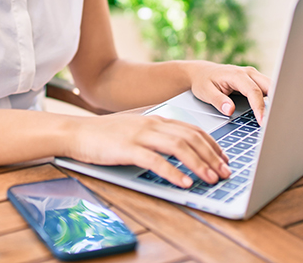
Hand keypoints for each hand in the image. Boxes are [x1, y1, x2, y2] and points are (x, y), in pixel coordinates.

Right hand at [65, 114, 229, 187]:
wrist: (77, 132)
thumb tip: (181, 150)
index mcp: (157, 120)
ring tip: (211, 179)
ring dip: (198, 164)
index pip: (193, 129)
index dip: (213, 144)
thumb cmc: (106, 135)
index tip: (225, 159)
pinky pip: (155, 160)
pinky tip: (183, 182)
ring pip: (178, 147)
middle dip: (212, 156)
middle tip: (225, 173)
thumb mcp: (137, 130)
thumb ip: (158, 136)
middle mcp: (152, 125)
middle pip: (191, 138)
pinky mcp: (127, 149)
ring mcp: (140, 135)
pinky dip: (173, 172)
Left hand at [188, 62, 270, 123]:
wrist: (201, 72)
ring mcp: (253, 76)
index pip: (253, 91)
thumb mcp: (205, 92)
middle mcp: (248, 73)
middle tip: (276, 121)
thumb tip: (229, 110)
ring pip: (271, 87)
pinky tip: (272, 112)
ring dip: (276, 101)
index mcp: (236, 75)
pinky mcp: (255, 80)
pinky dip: (272, 99)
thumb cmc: (203, 81)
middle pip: (269, 86)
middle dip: (275, 103)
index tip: (262, 122)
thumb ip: (218, 101)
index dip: (259, 107)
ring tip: (277, 119)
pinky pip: (268, 89)